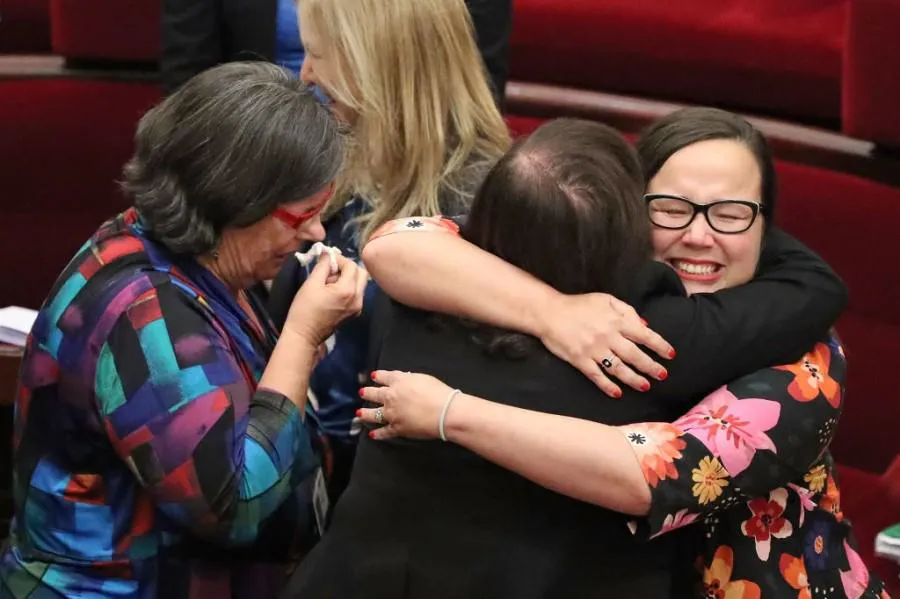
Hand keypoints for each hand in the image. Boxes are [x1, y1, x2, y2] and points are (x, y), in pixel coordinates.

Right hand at [284, 254, 366, 345]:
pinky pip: (356, 293)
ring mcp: (358, 307)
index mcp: (348, 291)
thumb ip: (323, 266)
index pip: (351, 265)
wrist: (304, 335)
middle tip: (330, 270)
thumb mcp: (311, 283)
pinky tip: (332, 292)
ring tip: (328, 282)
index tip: (326, 260)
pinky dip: (347, 288)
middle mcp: (358, 299)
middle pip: (361, 273)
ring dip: (347, 278)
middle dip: (347, 267)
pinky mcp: (354, 313)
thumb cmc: (304, 309)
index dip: (339, 259)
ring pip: (360, 283)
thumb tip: (328, 253)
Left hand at [357, 370, 454, 439]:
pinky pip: (384, 432)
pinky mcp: (397, 428)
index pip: (384, 377)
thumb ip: (409, 378)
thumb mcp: (423, 378)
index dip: (378, 376)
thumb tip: (403, 378)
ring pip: (374, 414)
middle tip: (362, 393)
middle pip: (374, 394)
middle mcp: (391, 397)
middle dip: (367, 393)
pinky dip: (378, 434)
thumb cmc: (438, 393)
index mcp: (399, 381)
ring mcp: (392, 414)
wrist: (443, 412)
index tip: (373, 376)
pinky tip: (372, 435)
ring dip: (365, 413)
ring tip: (359, 413)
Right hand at [537, 293, 674, 397]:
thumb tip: (644, 325)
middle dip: (651, 367)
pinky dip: (607, 386)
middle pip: (635, 355)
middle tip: (662, 375)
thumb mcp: (605, 299)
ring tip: (645, 386)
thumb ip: (627, 310)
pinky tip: (617, 393)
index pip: (644, 335)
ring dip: (634, 379)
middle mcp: (608, 337)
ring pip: (619, 369)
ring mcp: (594, 350)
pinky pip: (596, 376)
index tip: (670, 355)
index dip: (660, 346)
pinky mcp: (580, 361)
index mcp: (616, 321)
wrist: (549, 313)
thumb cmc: (578, 305)